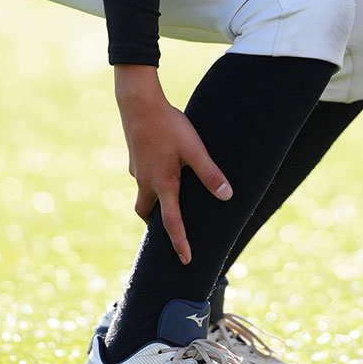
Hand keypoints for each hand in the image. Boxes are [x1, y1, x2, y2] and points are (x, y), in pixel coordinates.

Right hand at [114, 65, 231, 263]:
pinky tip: (165, 169)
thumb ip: (210, 174)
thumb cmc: (170, 125)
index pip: (172, 223)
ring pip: (144, 195)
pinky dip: (154, 182)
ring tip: (172, 200)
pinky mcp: (135, 158)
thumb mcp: (195, 149)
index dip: (180, 243)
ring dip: (156, 203)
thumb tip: (227, 196)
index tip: (187, 261)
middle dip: (157, 226)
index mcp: (163, 184)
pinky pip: (144, 178)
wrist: (138, 102)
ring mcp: (137, 170)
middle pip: (148, 214)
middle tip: (170, 233)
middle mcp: (146, 181)